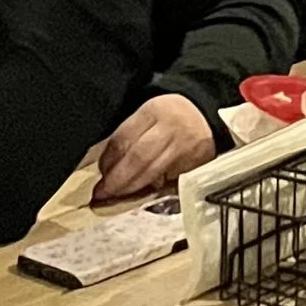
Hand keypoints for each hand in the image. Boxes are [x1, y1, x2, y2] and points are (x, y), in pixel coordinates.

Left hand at [92, 92, 216, 202]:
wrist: (205, 115)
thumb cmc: (168, 118)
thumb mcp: (147, 116)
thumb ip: (128, 137)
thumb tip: (105, 169)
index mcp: (154, 110)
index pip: (124, 139)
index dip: (108, 160)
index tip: (100, 173)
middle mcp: (170, 127)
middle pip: (137, 158)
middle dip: (116, 180)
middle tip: (101, 193)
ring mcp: (184, 147)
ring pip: (151, 173)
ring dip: (130, 188)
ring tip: (115, 195)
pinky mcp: (195, 163)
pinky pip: (167, 181)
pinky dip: (152, 189)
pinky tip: (141, 193)